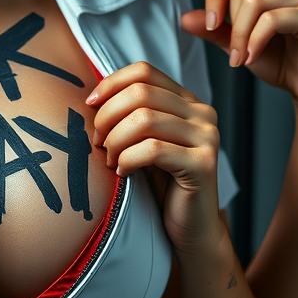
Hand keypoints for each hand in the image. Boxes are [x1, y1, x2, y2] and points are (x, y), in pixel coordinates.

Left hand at [87, 62, 223, 254]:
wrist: (189, 226)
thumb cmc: (158, 182)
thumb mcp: (140, 140)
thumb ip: (129, 113)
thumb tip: (92, 95)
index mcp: (186, 100)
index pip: (144, 71)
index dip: (111, 83)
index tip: (90, 105)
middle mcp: (202, 113)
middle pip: (140, 93)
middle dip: (108, 116)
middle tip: (98, 142)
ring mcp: (207, 137)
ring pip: (144, 119)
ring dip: (116, 141)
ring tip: (110, 160)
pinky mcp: (204, 163)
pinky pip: (153, 150)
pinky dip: (128, 159)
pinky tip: (123, 172)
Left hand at [179, 0, 297, 122]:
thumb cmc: (278, 60)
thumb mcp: (236, 42)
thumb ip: (213, 28)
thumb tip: (185, 18)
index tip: (211, 25)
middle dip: (228, 23)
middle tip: (232, 51)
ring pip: (253, 1)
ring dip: (240, 37)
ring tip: (241, 58)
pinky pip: (271, 20)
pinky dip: (254, 41)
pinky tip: (252, 57)